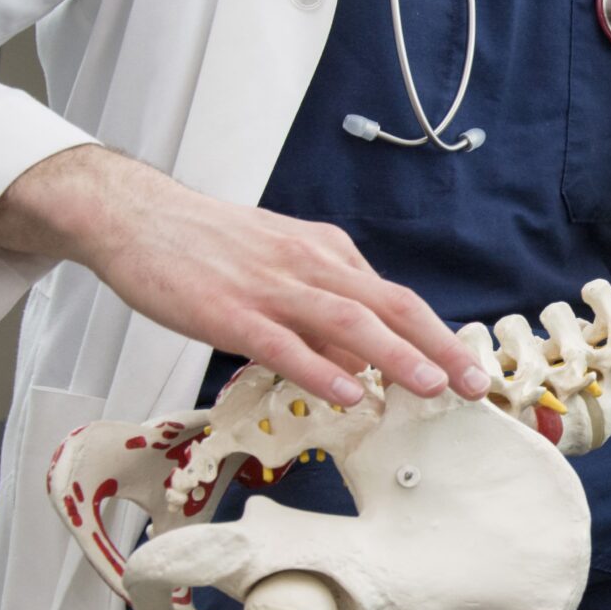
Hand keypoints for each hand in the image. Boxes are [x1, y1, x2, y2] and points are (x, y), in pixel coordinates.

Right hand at [0, 145, 490, 406]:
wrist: (135, 216)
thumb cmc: (211, 247)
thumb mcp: (284, 268)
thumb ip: (324, 315)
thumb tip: (364, 365)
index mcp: (330, 256)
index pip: (397, 299)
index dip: (439, 335)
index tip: (470, 367)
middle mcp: (312, 266)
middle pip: (390, 306)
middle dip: (439, 347)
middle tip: (475, 384)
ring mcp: (272, 287)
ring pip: (347, 322)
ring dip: (395, 356)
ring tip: (430, 388)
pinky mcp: (229, 310)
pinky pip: (282, 343)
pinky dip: (318, 368)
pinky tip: (345, 393)